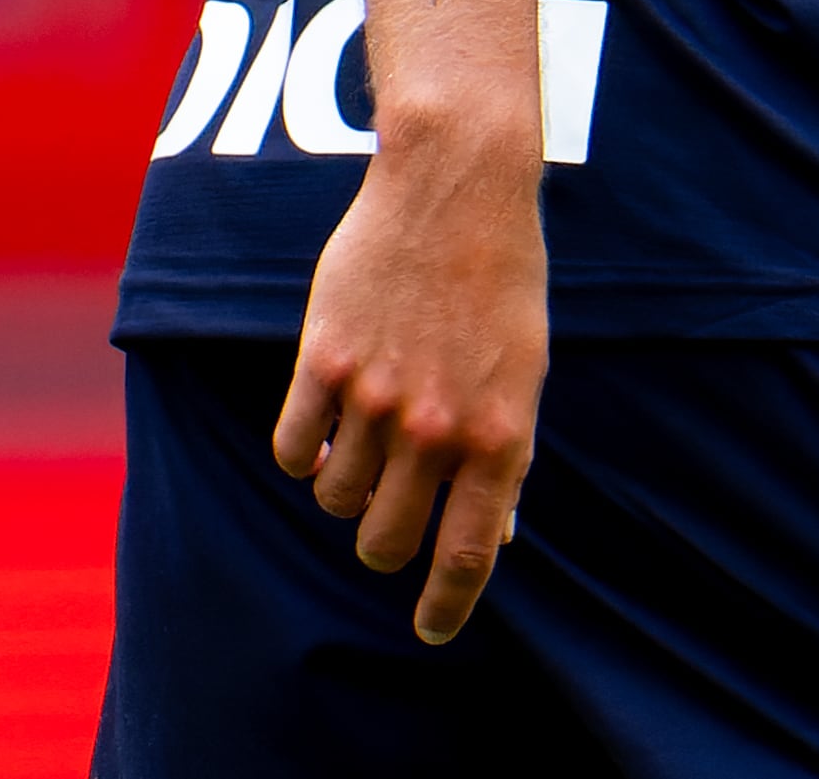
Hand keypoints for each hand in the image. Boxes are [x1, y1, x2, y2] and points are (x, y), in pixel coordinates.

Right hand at [272, 124, 549, 643]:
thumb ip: (506, 455)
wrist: (457, 187)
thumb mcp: (526, 370)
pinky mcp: (322, 363)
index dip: (445, 607)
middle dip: (384, 542)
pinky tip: (323, 422)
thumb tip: (496, 536)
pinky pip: (292, 451)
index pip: (468, 554)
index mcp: (500, 434)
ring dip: (345, 485)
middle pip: (384, 541)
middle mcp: (437, 427)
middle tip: (388, 513)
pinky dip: (303, 451)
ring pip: (334, 499)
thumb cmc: (501, 280)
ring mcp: (375, 396)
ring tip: (364, 437)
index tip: (430, 631)